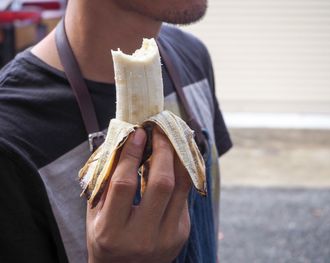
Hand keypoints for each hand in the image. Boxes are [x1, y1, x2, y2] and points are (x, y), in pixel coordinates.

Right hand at [87, 128, 190, 262]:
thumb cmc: (105, 239)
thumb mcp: (95, 215)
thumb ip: (105, 183)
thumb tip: (122, 144)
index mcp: (112, 231)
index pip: (124, 184)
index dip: (132, 154)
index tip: (138, 133)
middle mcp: (142, 236)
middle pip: (161, 183)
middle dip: (163, 150)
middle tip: (160, 131)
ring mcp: (167, 237)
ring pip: (181, 187)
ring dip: (178, 157)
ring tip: (172, 139)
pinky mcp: (181, 233)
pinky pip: (185, 195)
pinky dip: (182, 173)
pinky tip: (176, 159)